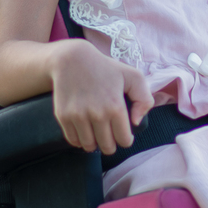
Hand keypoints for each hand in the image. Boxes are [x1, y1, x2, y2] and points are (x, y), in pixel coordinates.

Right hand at [48, 40, 153, 154]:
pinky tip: (84, 129)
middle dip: (111, 143)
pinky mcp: (63, 117)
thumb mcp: (133, 76)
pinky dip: (79, 139)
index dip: (126, 138)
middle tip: (110, 133)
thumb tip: (136, 122)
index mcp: (116, 107)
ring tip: (97, 132)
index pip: (124, 140)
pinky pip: (73, 140)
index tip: (123, 132)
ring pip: (89, 146)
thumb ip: (144, 99)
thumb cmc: (105, 68)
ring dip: (95, 143)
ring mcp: (78, 117)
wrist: (71, 60)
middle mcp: (97, 114)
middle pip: (107, 147)